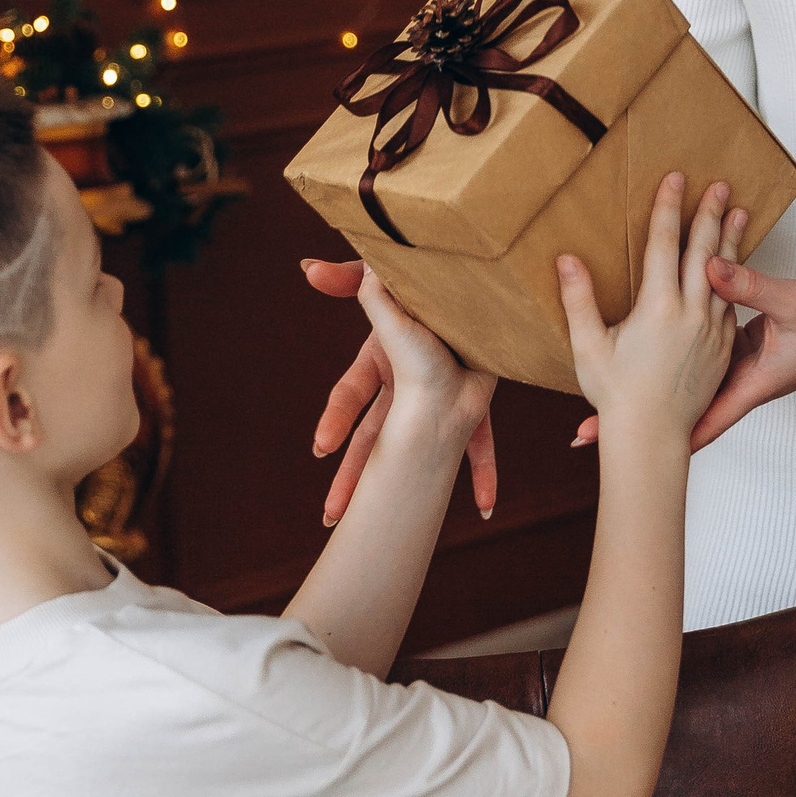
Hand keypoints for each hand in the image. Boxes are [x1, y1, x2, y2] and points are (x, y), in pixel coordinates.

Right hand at [303, 257, 497, 525]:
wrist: (471, 285)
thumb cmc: (425, 278)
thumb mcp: (391, 275)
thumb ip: (351, 275)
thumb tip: (307, 268)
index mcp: (381, 359)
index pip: (350, 393)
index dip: (336, 418)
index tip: (321, 448)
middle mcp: (404, 386)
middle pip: (373, 439)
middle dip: (353, 477)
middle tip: (333, 516)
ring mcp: (435, 399)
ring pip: (420, 450)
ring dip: (411, 488)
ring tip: (401, 528)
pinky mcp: (472, 403)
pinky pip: (480, 443)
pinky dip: (484, 472)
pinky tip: (488, 506)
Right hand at [556, 175, 741, 445]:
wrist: (652, 436)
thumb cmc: (615, 395)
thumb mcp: (589, 345)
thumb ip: (578, 299)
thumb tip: (567, 259)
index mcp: (658, 307)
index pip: (666, 244)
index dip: (669, 208)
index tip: (675, 179)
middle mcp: (691, 314)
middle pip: (704, 251)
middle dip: (709, 214)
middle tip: (719, 184)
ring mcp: (712, 331)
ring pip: (725, 274)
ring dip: (730, 240)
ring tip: (738, 213)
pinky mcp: (722, 349)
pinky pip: (730, 303)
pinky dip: (734, 277)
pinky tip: (735, 267)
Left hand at [570, 259, 795, 454]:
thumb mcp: (790, 304)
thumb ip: (750, 286)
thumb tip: (710, 266)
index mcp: (746, 384)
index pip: (701, 422)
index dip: (661, 438)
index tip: (621, 444)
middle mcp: (733, 384)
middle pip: (678, 415)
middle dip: (634, 425)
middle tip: (585, 433)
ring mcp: (730, 370)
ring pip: (679, 390)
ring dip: (644, 394)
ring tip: (598, 406)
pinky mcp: (730, 353)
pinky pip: (688, 361)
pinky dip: (662, 361)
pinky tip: (637, 351)